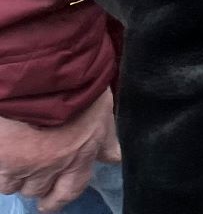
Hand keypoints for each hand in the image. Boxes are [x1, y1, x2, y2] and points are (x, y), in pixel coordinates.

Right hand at [0, 89, 118, 209]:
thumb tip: (115, 158)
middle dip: (40, 188)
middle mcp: (59, 164)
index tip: (51, 202)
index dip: (61, 197)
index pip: (73, 189)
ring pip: (21, 187)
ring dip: (19, 178)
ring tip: (20, 160)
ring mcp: (31, 165)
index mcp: (84, 152)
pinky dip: (3, 173)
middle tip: (35, 184)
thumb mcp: (101, 111)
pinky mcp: (8, 164)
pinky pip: (3, 181)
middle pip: (43, 191)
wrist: (44, 77)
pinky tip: (6, 159)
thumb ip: (105, 138)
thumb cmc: (78, 87)